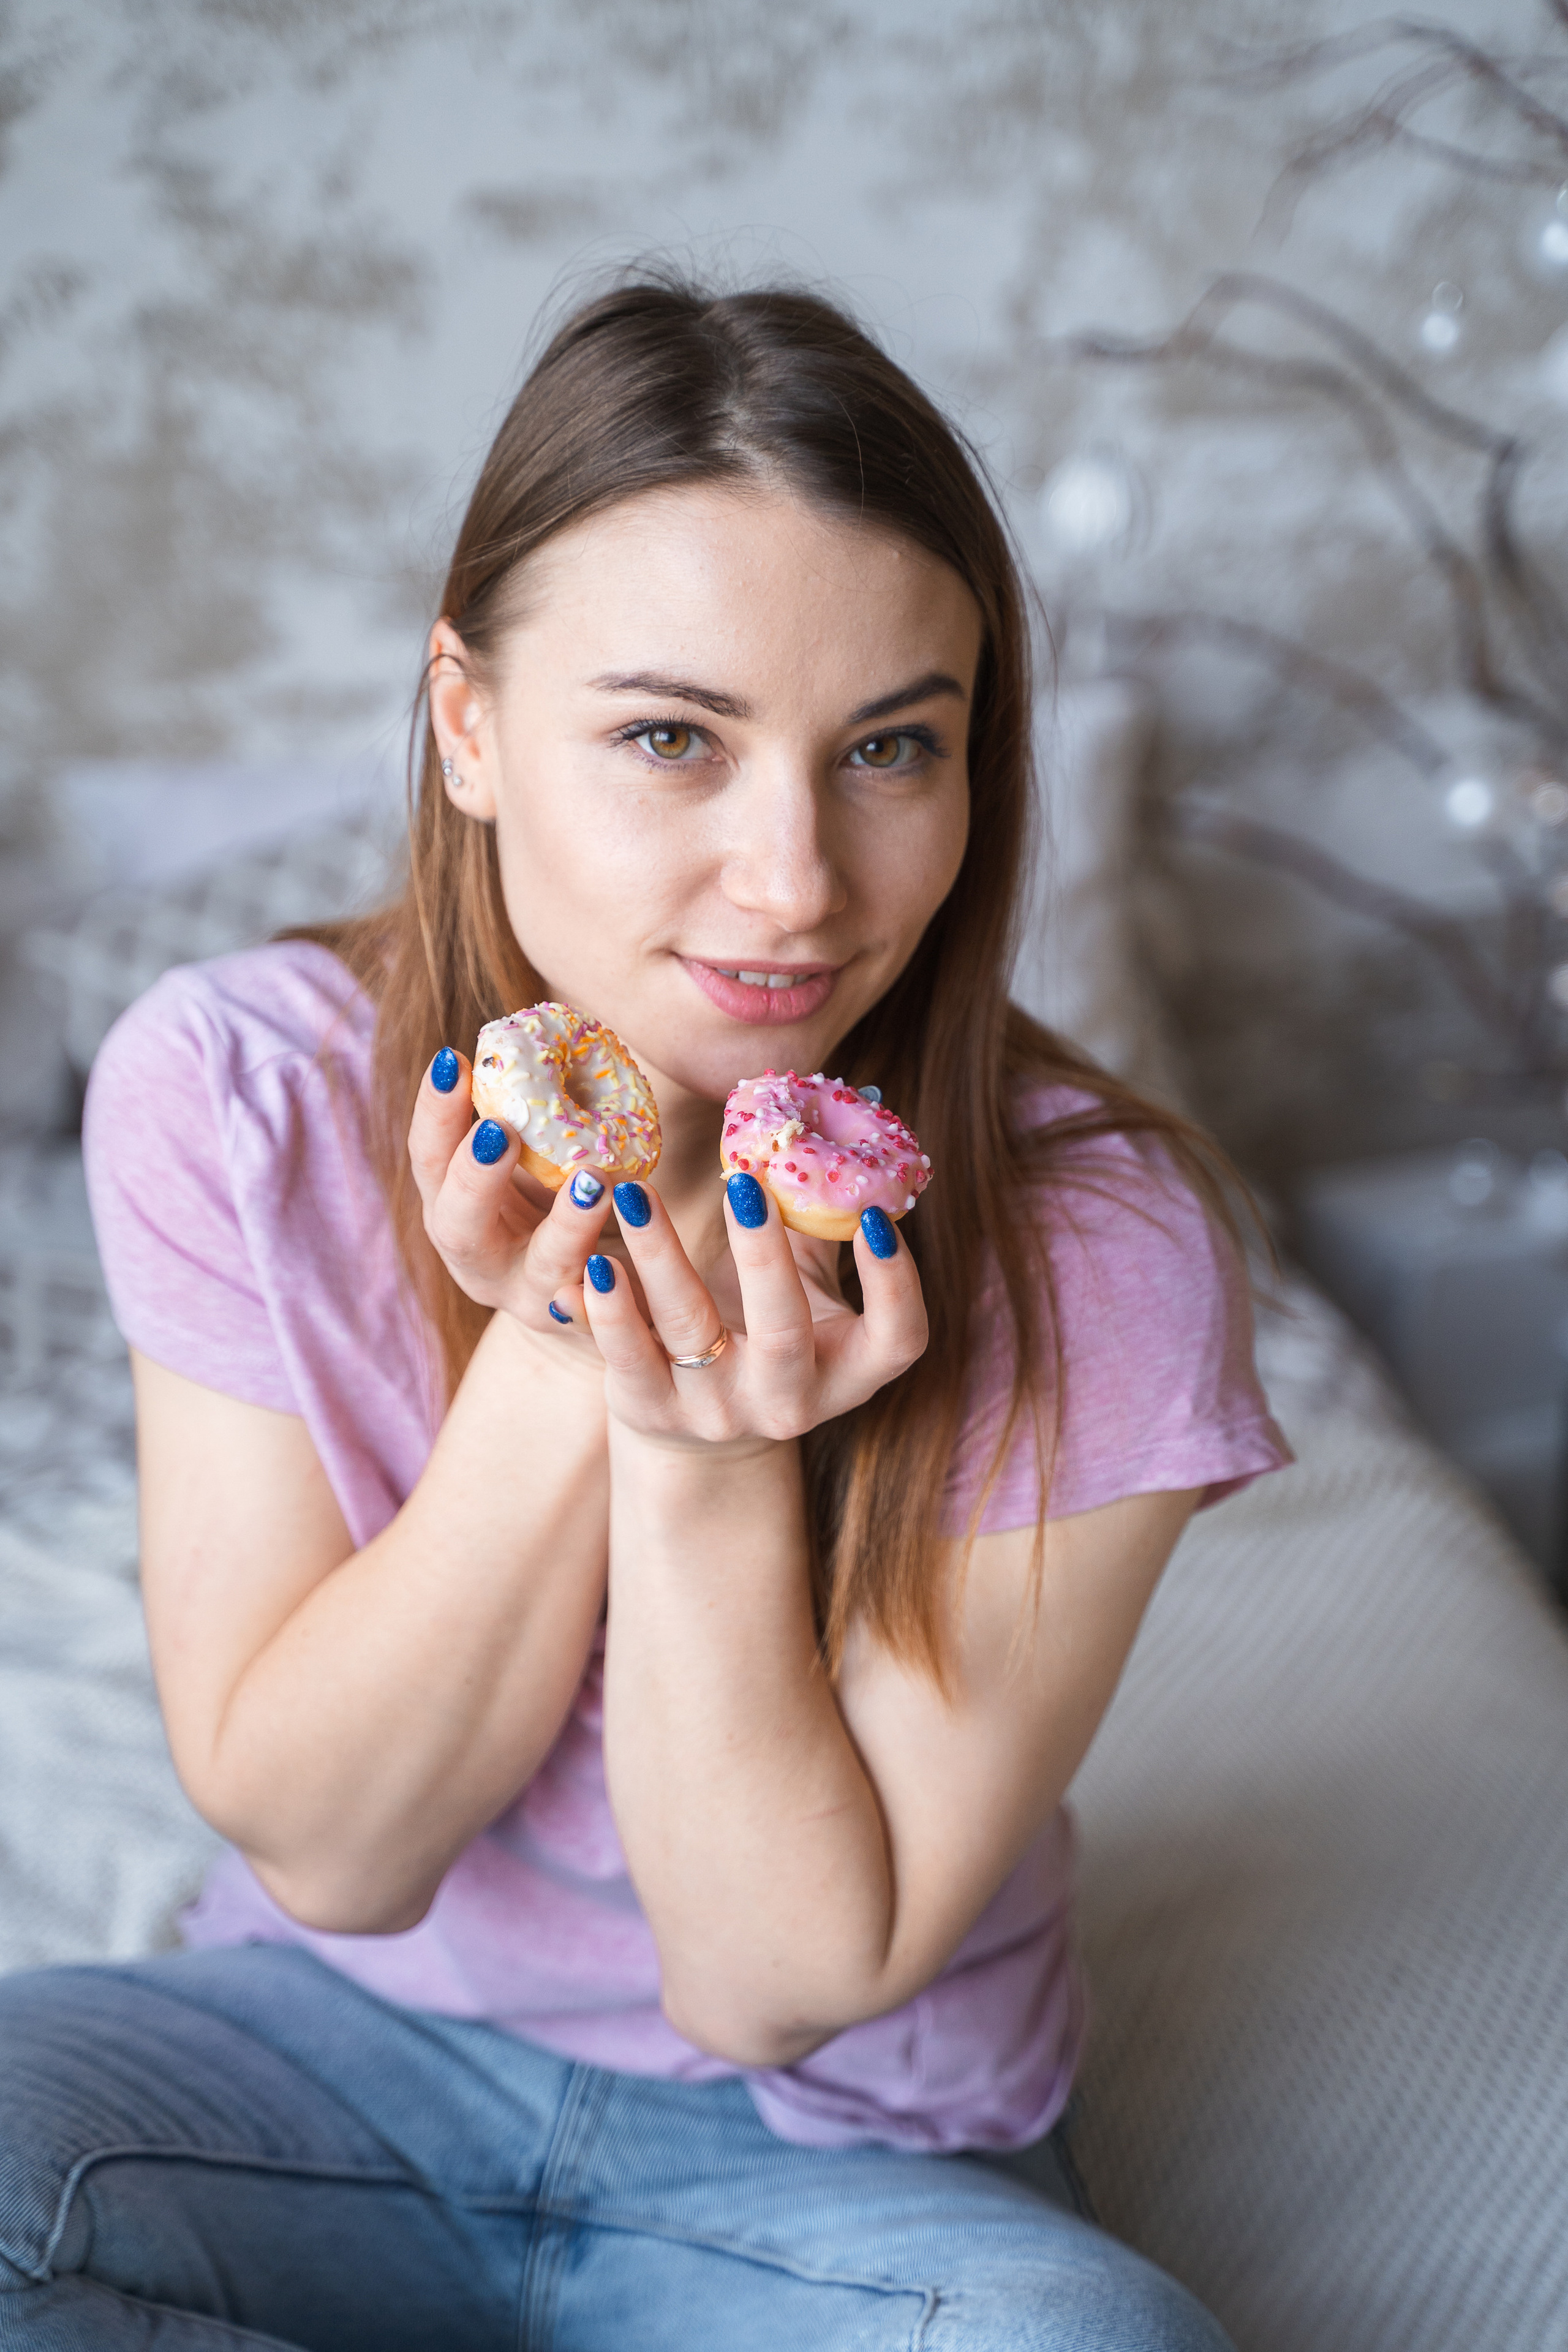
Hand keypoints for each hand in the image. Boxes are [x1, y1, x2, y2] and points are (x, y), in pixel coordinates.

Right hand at [407, 1047, 625, 1346]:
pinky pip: (594, 1312)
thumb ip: (523, 1115)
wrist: (593, 1299)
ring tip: (595, 1181)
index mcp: (452, 1206)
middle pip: (457, 1222)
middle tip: (500, 1129)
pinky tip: (622, 1263)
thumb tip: (539, 1028)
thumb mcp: (529, 1162)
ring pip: (540, 1267)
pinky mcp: (582, 1324)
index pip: (429, 1157)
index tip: (454, 1060)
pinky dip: (606, 1290)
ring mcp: (529, 1296)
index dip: (435, 1112)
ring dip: (565, 1223)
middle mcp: (478, 1255)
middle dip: (475, 1175)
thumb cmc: (553, 1206)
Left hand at [578, 1171, 928, 1446]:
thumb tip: (836, 1119)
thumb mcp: (805, 1287)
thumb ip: (820, 1221)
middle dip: (764, 1255)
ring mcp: (719, 1411)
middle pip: (785, 1334)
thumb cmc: (764, 1326)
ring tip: (635, 1195)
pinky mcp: (654, 1410)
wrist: (698, 1423)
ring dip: (662, 1256)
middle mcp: (789, 1401)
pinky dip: (608, 1309)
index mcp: (848, 1371)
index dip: (897, 1284)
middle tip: (742, 1183)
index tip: (875, 1215)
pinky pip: (627, 1358)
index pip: (898, 1339)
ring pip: (691, 1330)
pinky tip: (596, 1261)